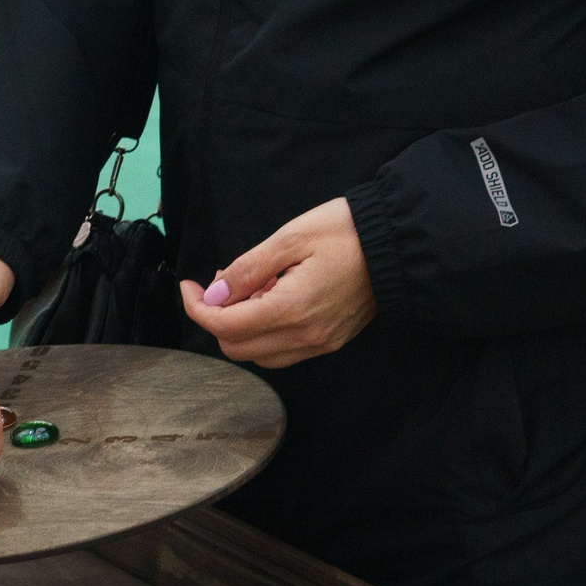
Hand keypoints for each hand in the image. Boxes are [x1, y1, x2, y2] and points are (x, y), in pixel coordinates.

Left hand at [180, 197, 374, 366]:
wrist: (397, 244)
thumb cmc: (345, 232)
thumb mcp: (289, 238)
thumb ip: (248, 269)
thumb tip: (215, 295)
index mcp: (292, 310)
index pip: (225, 327)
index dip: (196, 308)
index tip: (188, 285)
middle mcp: (305, 337)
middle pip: (237, 348)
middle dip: (218, 317)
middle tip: (224, 281)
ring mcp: (320, 344)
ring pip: (259, 353)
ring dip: (242, 325)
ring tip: (252, 286)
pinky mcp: (330, 341)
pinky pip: (283, 350)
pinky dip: (265, 329)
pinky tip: (273, 297)